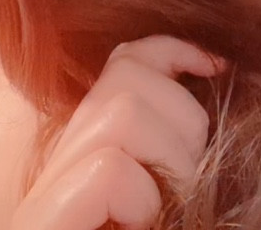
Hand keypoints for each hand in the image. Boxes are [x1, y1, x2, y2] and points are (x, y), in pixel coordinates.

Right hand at [10, 35, 223, 229]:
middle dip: (181, 117)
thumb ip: (171, 136)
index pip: (125, 58)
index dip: (171, 49)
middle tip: (184, 176)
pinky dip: (139, 197)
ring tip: (165, 204)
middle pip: (126, 76)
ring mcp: (50, 187)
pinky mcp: (43, 221)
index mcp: (95, 139)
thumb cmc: (146, 221)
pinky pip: (107, 169)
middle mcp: (63, 153)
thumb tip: (213, 71)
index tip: (217, 66)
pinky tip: (140, 226)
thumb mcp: (168, 177)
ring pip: (119, 110)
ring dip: (167, 156)